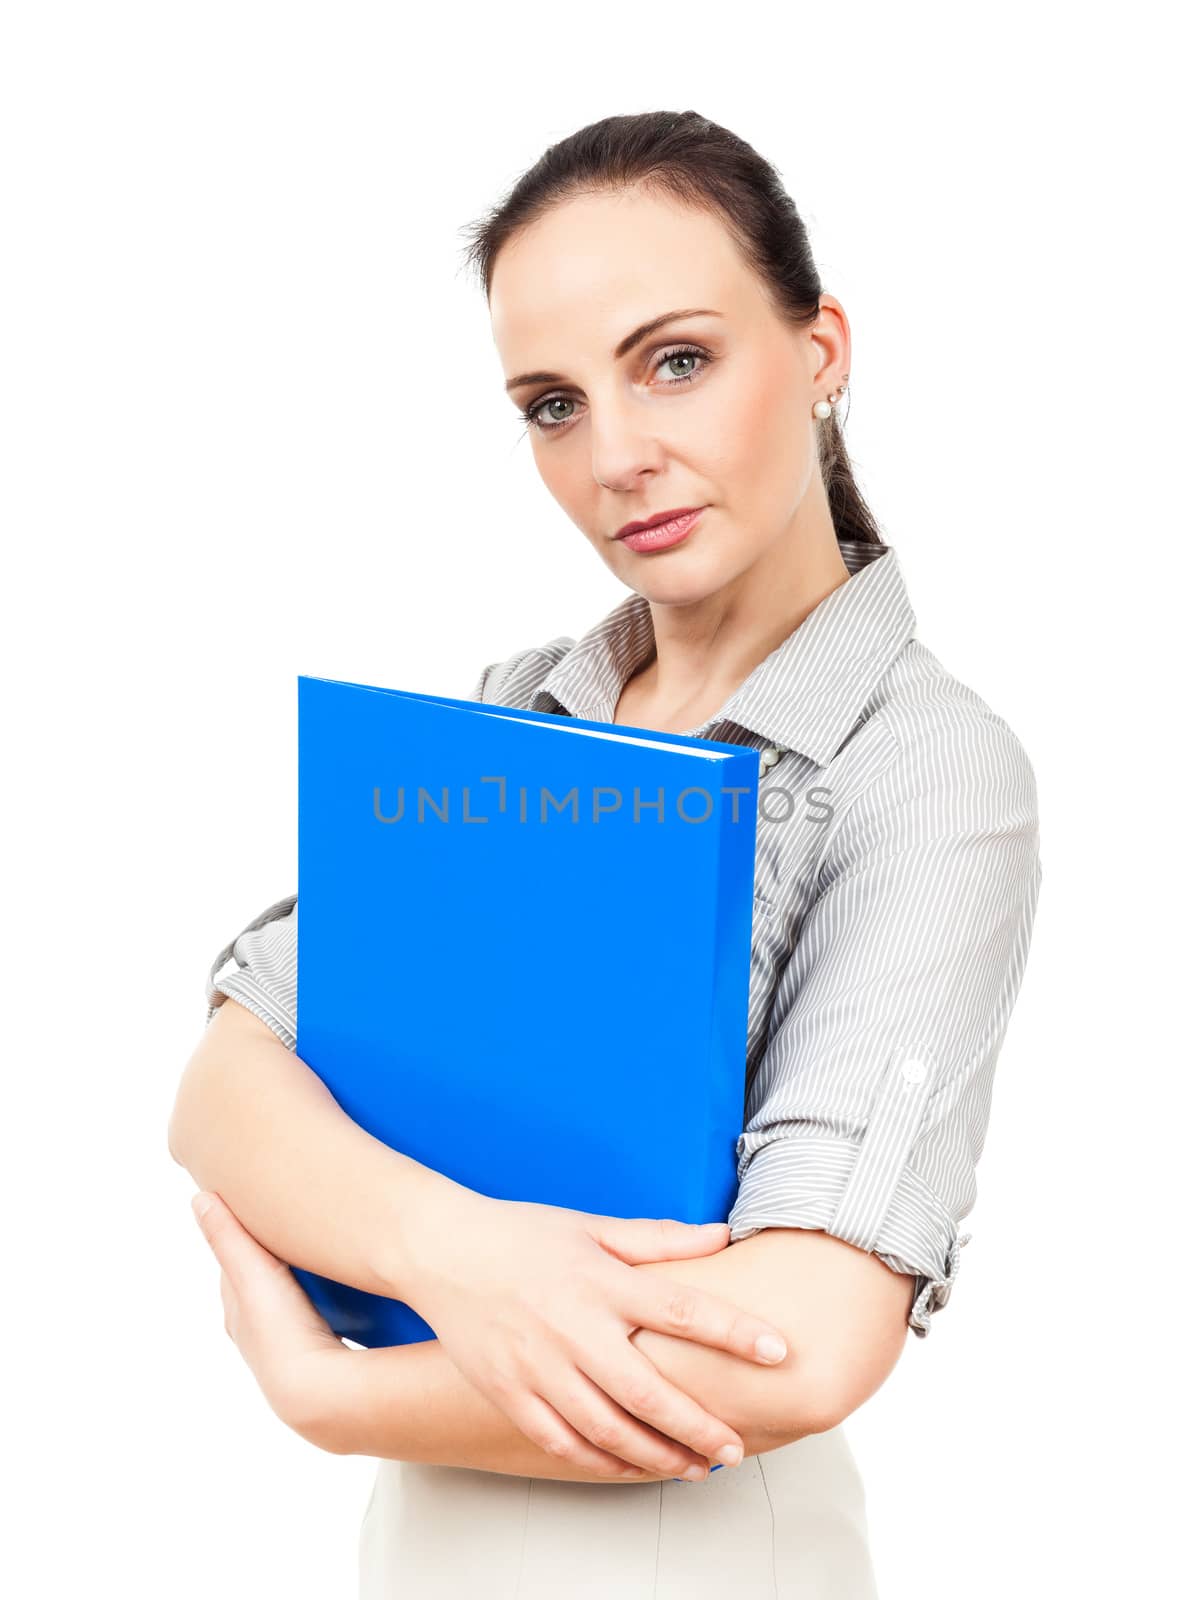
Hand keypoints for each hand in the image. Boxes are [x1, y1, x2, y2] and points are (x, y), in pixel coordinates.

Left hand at [188, 1190, 349, 1448]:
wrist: (315, 1390)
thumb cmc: (280, 1330)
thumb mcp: (251, 1273)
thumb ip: (228, 1237)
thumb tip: (199, 1197)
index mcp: (237, 1311)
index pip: (232, 1270)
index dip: (240, 1242)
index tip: (251, 1216)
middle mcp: (255, 1334)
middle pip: (255, 1291)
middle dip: (263, 1267)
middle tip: (279, 1238)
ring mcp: (286, 1350)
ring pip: (284, 1309)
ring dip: (291, 1291)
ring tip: (309, 1268)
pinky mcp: (316, 1358)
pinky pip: (310, 1324)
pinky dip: (314, 1309)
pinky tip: (334, 1306)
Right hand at [405, 1192, 790, 1480]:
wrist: (441, 1250)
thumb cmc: (525, 1234)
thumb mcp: (592, 1225)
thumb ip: (658, 1238)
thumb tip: (722, 1235)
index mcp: (600, 1280)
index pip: (681, 1309)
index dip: (733, 1332)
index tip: (778, 1351)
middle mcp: (573, 1327)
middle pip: (648, 1391)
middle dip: (699, 1425)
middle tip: (737, 1446)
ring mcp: (538, 1367)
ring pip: (607, 1430)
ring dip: (657, 1455)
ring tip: (696, 1466)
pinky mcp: (509, 1393)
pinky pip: (562, 1443)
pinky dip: (603, 1462)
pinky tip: (634, 1467)